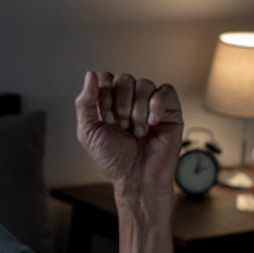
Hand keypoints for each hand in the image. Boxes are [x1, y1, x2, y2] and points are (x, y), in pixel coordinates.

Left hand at [75, 71, 182, 197]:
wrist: (137, 177)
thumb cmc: (114, 160)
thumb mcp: (88, 132)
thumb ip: (84, 104)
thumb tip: (90, 75)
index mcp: (108, 102)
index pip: (105, 79)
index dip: (104, 96)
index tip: (106, 119)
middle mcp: (129, 100)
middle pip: (124, 79)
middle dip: (120, 105)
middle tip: (121, 127)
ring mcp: (149, 103)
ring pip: (144, 84)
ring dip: (137, 111)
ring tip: (136, 131)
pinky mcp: (169, 109)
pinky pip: (165, 90)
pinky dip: (156, 106)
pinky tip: (152, 124)